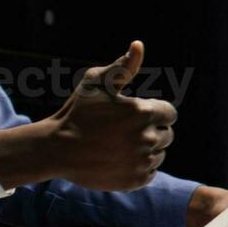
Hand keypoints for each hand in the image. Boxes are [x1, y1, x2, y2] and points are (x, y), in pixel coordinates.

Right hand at [0, 41, 176, 190]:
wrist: (57, 149)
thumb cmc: (77, 111)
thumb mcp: (96, 82)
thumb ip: (122, 66)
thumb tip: (138, 45)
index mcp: (143, 112)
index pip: (170, 113)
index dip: (155, 112)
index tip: (138, 115)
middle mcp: (147, 137)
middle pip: (167, 135)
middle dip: (152, 130)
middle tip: (125, 131)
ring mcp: (142, 161)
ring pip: (160, 154)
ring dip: (147, 150)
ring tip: (121, 145)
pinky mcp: (136, 180)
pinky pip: (151, 173)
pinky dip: (140, 167)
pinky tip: (121, 159)